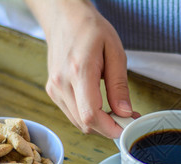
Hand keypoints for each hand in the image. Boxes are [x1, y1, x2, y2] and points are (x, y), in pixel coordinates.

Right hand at [26, 0, 136, 137]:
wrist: (64, 18)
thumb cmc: (90, 29)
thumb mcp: (115, 52)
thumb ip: (119, 85)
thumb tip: (125, 111)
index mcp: (79, 71)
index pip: (91, 115)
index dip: (110, 128)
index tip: (127, 128)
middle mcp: (62, 83)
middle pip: (85, 123)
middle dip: (109, 127)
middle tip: (127, 118)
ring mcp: (55, 89)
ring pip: (79, 123)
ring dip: (99, 124)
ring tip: (116, 111)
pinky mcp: (53, 92)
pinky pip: (73, 115)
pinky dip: (89, 117)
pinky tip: (101, 107)